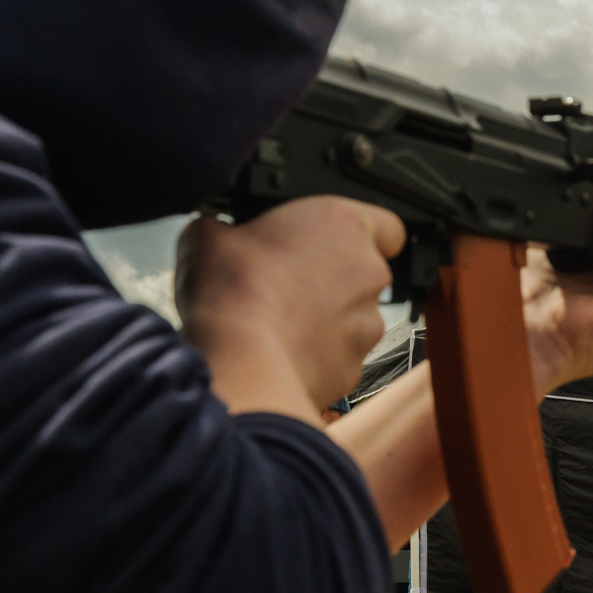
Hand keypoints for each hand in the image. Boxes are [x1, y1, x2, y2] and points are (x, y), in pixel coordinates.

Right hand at [176, 196, 404, 416]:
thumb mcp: (206, 238)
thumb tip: (211, 233)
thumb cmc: (234, 292)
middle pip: (363, 272)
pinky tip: (279, 351)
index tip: (330, 240)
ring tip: (277, 320)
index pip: (386, 224)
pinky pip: (339, 357)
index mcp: (344, 225)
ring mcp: (366, 324)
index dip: (360, 232)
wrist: (241, 364)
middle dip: (331, 277)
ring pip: (353, 317)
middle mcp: (368, 273)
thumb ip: (220, 227)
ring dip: (325, 317)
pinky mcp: (353, 368)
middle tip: (285, 281)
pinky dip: (316, 355)